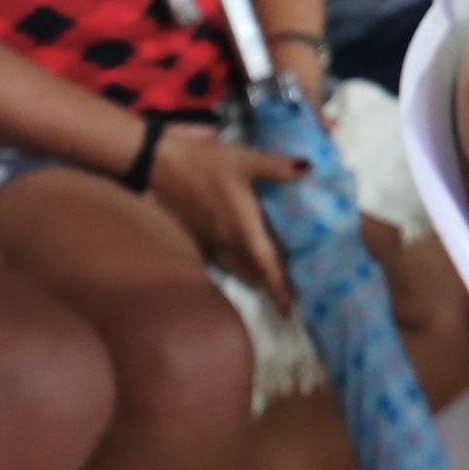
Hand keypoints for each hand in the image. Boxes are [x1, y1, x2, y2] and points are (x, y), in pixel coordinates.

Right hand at [152, 131, 306, 305]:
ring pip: (235, 267)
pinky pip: (220, 259)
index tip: (289, 309)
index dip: (279, 287)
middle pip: (252, 271)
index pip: (266, 265)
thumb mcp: (246, 160)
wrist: (158, 162)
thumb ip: (278, 167)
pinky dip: (235, 265)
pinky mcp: (196, 234)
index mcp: (242, 227)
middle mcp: (226, 241)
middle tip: (290, 294)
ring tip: (268, 283)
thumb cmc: (205, 162)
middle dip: (270, 285)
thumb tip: (309, 167)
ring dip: (252, 276)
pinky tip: (241, 262)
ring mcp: (209, 240)